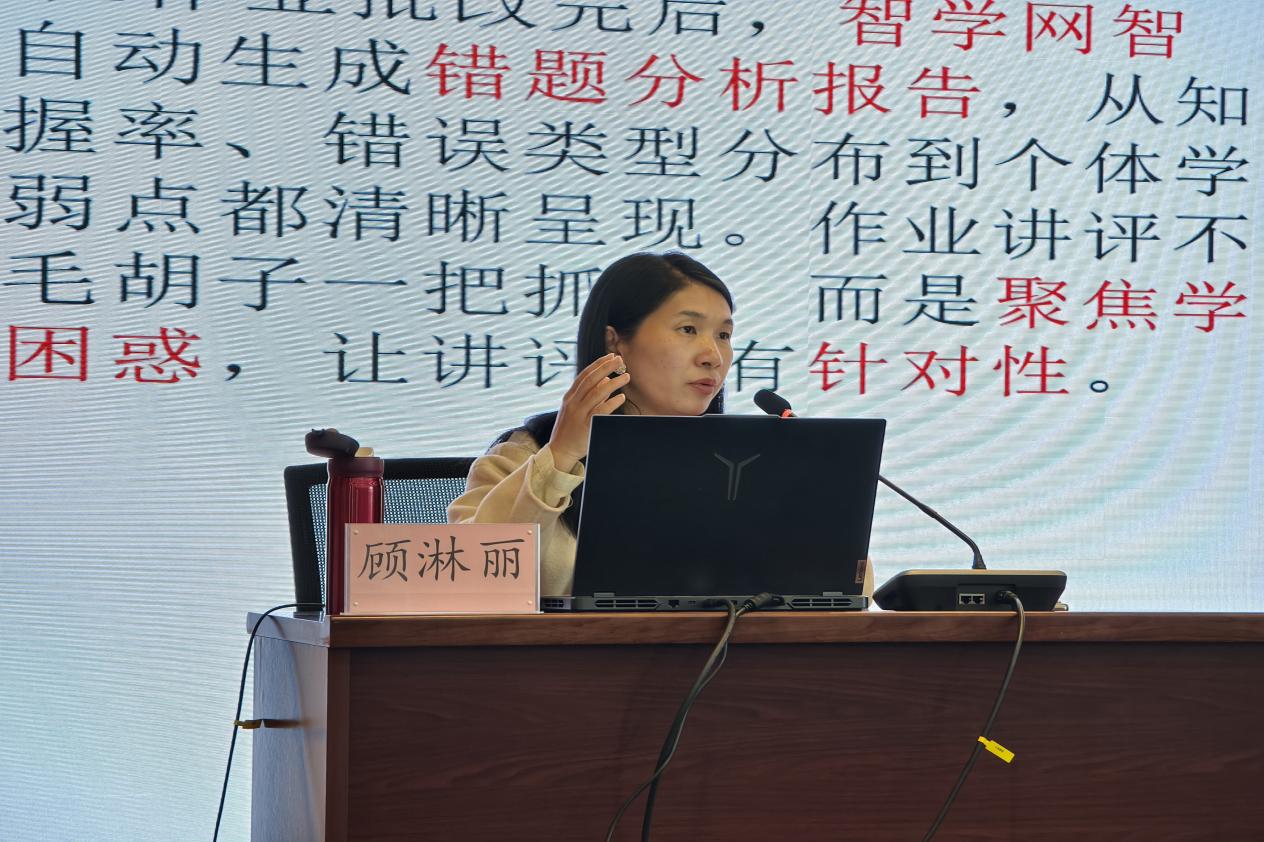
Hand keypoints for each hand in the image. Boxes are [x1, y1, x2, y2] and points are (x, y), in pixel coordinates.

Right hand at [548, 353, 629, 471]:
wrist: (559, 451)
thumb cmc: (570, 429)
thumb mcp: (577, 409)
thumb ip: (592, 394)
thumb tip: (606, 379)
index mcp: (569, 397)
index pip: (584, 376)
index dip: (598, 365)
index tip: (610, 356)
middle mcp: (572, 403)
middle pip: (590, 380)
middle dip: (606, 368)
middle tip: (620, 360)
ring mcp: (578, 414)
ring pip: (596, 394)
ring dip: (613, 383)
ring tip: (627, 376)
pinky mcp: (585, 426)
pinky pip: (600, 411)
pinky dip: (611, 402)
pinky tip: (621, 397)